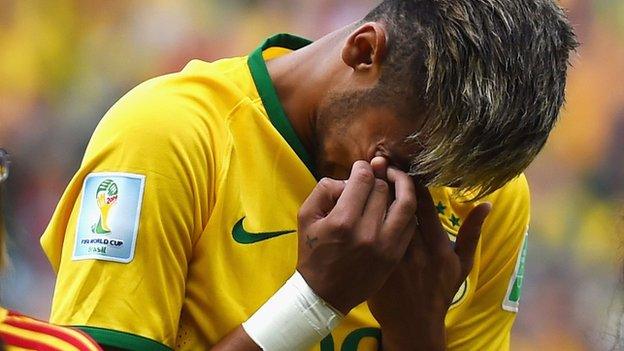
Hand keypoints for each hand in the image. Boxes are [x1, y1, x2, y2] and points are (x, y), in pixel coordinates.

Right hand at [296, 160, 417, 314]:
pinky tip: (400, 203)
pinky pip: (410, 224)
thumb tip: (349, 179)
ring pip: (406, 204)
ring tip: (397, 179)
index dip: (363, 167)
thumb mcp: (306, 217)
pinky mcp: (395, 256)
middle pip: (384, 189)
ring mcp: (385, 246)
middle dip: (379, 177)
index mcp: (343, 221)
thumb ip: (324, 189)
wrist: (324, 294)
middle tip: (375, 175)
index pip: (364, 179)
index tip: (361, 168)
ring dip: (403, 186)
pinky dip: (407, 209)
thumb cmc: (313, 253)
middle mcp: (367, 233)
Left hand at [368, 173, 491, 350]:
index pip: (424, 205)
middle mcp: (416, 252)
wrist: (414, 324)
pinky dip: (361, 218)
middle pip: (400, 208)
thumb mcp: (462, 265)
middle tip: (379, 162)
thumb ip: (472, 233)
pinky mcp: (374, 268)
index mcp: (438, 247)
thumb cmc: (440, 291)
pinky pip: (366, 236)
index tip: (401, 166)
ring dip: (373, 196)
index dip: (411, 182)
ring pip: (380, 220)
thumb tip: (486, 204)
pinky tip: (355, 203)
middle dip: (389, 181)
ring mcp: (393, 261)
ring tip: (366, 175)